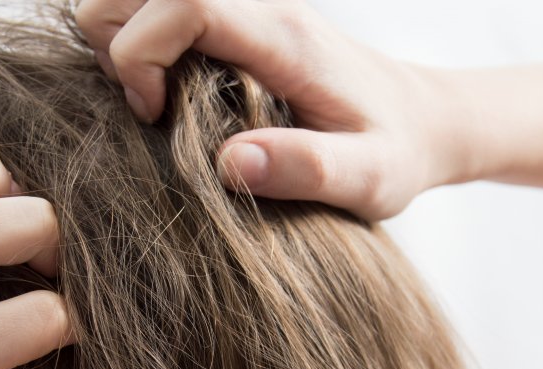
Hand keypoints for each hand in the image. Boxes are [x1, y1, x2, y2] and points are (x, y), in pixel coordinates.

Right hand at [76, 0, 468, 219]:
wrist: (426, 120)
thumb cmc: (398, 152)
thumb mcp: (368, 178)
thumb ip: (307, 169)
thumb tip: (229, 163)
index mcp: (284, 39)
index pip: (186, 2)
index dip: (142, 52)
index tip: (151, 113)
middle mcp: (260, 11)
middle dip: (116, 40)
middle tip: (144, 105)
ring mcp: (248, 15)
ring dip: (123, 41)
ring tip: (151, 100)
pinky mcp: (240, 29)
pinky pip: (165, 14)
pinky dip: (143, 45)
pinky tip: (167, 95)